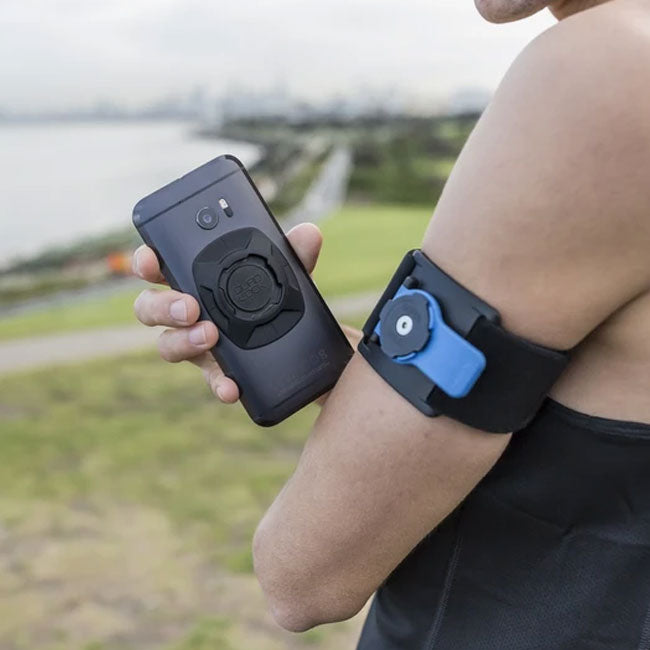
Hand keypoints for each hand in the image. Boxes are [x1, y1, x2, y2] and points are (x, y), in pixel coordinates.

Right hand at [133, 222, 361, 404]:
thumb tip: (309, 234)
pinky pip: (210, 379)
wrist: (298, 337)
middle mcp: (186, 312)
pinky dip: (219, 384)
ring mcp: (197, 343)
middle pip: (150, 308)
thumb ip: (293, 254)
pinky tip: (231, 388)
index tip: (150, 259)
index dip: (146, 261)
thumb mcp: (285, 272)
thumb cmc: (275, 294)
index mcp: (193, 279)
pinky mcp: (217, 371)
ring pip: (168, 345)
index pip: (157, 266)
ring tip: (210, 335)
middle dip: (162, 306)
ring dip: (184, 341)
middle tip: (190, 306)